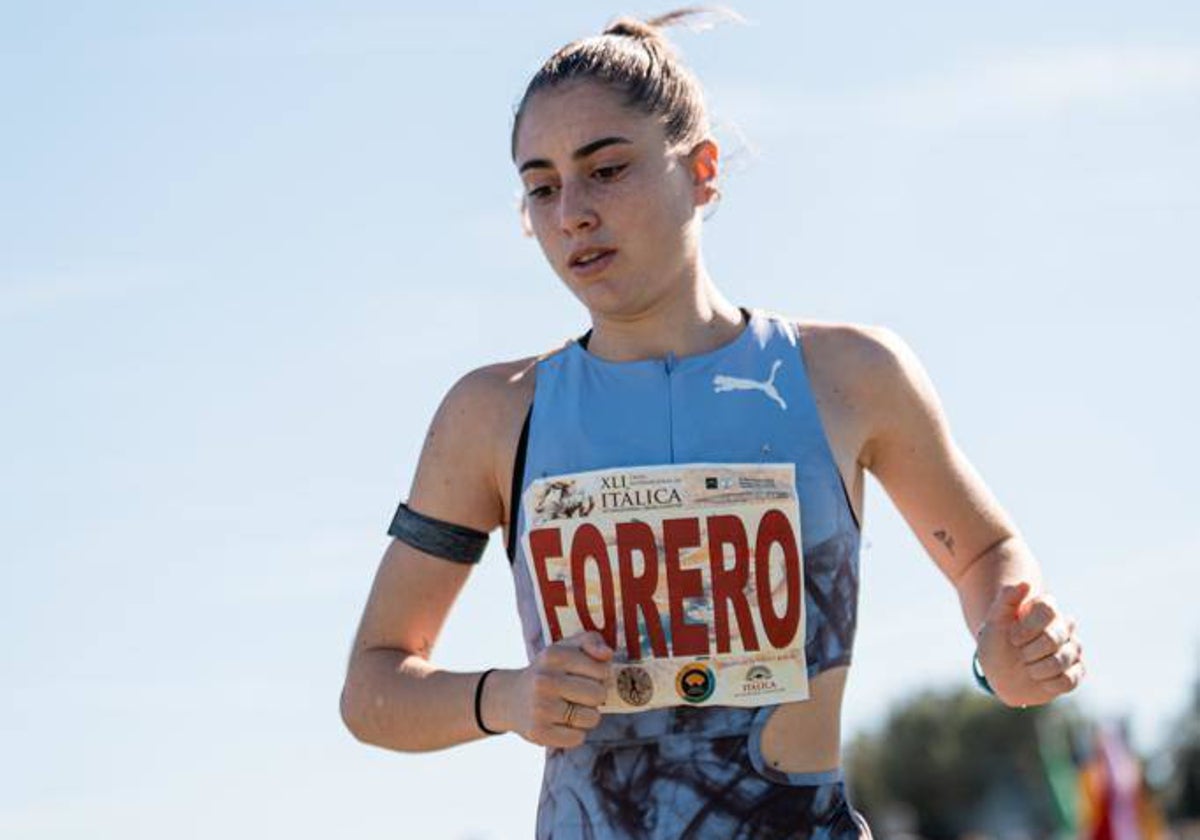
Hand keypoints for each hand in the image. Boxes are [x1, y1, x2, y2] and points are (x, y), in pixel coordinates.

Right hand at [492, 630, 612, 747]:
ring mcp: (540, 707)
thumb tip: (607, 654)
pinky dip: (575, 733)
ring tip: (570, 708)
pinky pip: (578, 737)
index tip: (588, 675)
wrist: (511, 698)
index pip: (602, 670)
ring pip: (591, 718)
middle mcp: (544, 680)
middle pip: (598, 695)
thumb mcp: (566, 648)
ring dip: (587, 715)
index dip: (602, 675)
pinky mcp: (538, 732)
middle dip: (596, 696)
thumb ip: (591, 641)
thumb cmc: (549, 671)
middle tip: (579, 693)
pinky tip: (561, 722)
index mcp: (554, 655)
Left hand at [976, 582, 1084, 706]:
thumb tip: (1025, 583)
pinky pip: (1069, 679)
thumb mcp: (994, 623)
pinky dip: (1048, 683)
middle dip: (1029, 651)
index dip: (1027, 627)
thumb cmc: (997, 645)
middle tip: (1019, 654)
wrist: (1000, 675)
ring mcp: (1072, 649)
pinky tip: (1039, 679)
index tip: (1012, 638)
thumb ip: (1006, 600)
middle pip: (1053, 637)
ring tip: (1028, 667)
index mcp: (1045, 609)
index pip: (1047, 609)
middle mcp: (1064, 626)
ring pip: (1063, 659)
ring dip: (1037, 668)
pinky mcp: (1076, 672)